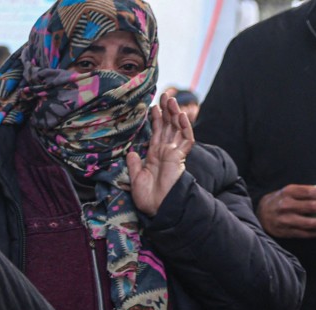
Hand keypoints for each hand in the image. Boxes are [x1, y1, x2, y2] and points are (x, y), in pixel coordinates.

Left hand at [127, 95, 193, 216]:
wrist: (158, 207)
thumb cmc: (147, 197)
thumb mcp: (135, 178)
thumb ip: (133, 164)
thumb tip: (130, 152)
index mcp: (154, 155)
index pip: (156, 133)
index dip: (155, 119)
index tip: (152, 106)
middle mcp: (165, 152)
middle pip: (167, 126)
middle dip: (166, 110)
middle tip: (165, 94)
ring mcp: (174, 153)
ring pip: (177, 129)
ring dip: (174, 114)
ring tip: (171, 99)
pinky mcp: (181, 158)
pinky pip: (186, 140)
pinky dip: (184, 128)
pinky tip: (181, 116)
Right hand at [255, 184, 315, 238]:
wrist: (259, 214)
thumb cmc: (280, 200)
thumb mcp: (290, 191)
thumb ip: (308, 192)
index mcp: (287, 192)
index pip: (312, 192)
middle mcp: (285, 206)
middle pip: (313, 207)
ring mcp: (285, 220)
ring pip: (311, 222)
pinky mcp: (286, 232)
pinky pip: (307, 233)